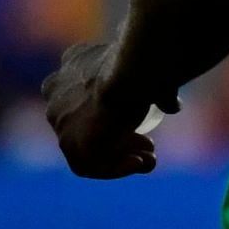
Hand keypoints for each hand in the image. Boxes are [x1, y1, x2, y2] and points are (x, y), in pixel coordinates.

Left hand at [41, 42, 168, 178]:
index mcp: (72, 65)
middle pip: (85, 121)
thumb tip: (172, 105)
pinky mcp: (69, 141)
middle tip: (148, 143)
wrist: (138, 68)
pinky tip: (139, 164)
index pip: (86, 92)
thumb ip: (158, 88)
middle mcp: (56, 90)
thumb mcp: (152, 68)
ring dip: (118, 155)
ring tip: (149, 158)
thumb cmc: (149, 60)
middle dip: (117, 136)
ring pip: (86, 145)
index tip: (143, 119)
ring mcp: (59, 117)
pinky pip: (88, 164)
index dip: (115, 110)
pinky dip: (115, 168)